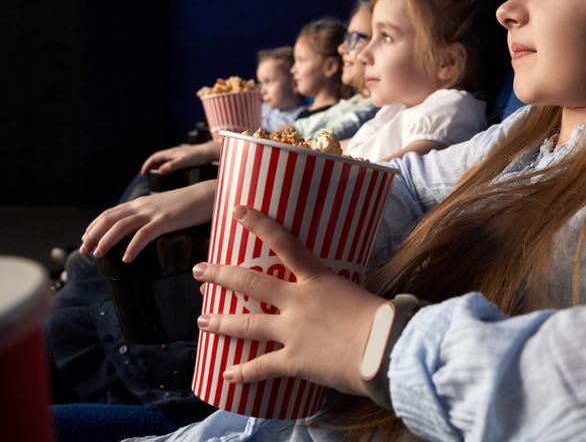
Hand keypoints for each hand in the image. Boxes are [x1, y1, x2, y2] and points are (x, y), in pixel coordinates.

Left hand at [81, 179, 216, 261]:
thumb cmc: (190, 204)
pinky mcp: (166, 220)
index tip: (86, 238)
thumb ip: (151, 216)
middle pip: (110, 219)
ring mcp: (154, 212)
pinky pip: (144, 234)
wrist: (210, 194)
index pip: (111, 213)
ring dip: (106, 241)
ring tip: (98, 254)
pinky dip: (132, 246)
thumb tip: (142, 230)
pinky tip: (127, 258)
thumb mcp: (165, 207)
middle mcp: (143, 206)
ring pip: (121, 226)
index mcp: (142, 203)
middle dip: (93, 234)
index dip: (94, 225)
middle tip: (84, 250)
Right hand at [140, 141, 220, 174]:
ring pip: (163, 159)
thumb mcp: (183, 162)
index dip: (147, 165)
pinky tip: (167, 170)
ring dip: (156, 165)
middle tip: (146, 173)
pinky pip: (169, 160)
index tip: (143, 173)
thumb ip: (171, 166)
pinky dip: (164, 165)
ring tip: (154, 173)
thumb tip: (159, 171)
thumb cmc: (197, 156)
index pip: (154, 157)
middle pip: (157, 158)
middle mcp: (172, 152)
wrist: (208, 152)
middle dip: (150, 165)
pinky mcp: (182, 156)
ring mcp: (177, 154)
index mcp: (170, 153)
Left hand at [193, 206, 385, 395]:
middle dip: (221, 275)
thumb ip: (342, 294)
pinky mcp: (295, 361)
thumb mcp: (360, 294)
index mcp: (318, 279)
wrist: (386, 349)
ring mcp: (293, 331)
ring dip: (222, 322)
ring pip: (248, 324)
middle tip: (199, 270)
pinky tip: (227, 374)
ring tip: (202, 320)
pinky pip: (261, 367)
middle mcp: (299, 301)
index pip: (284, 243)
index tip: (238, 211)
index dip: (259, 224)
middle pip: (252, 283)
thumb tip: (342, 298)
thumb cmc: (384, 319)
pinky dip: (243, 372)